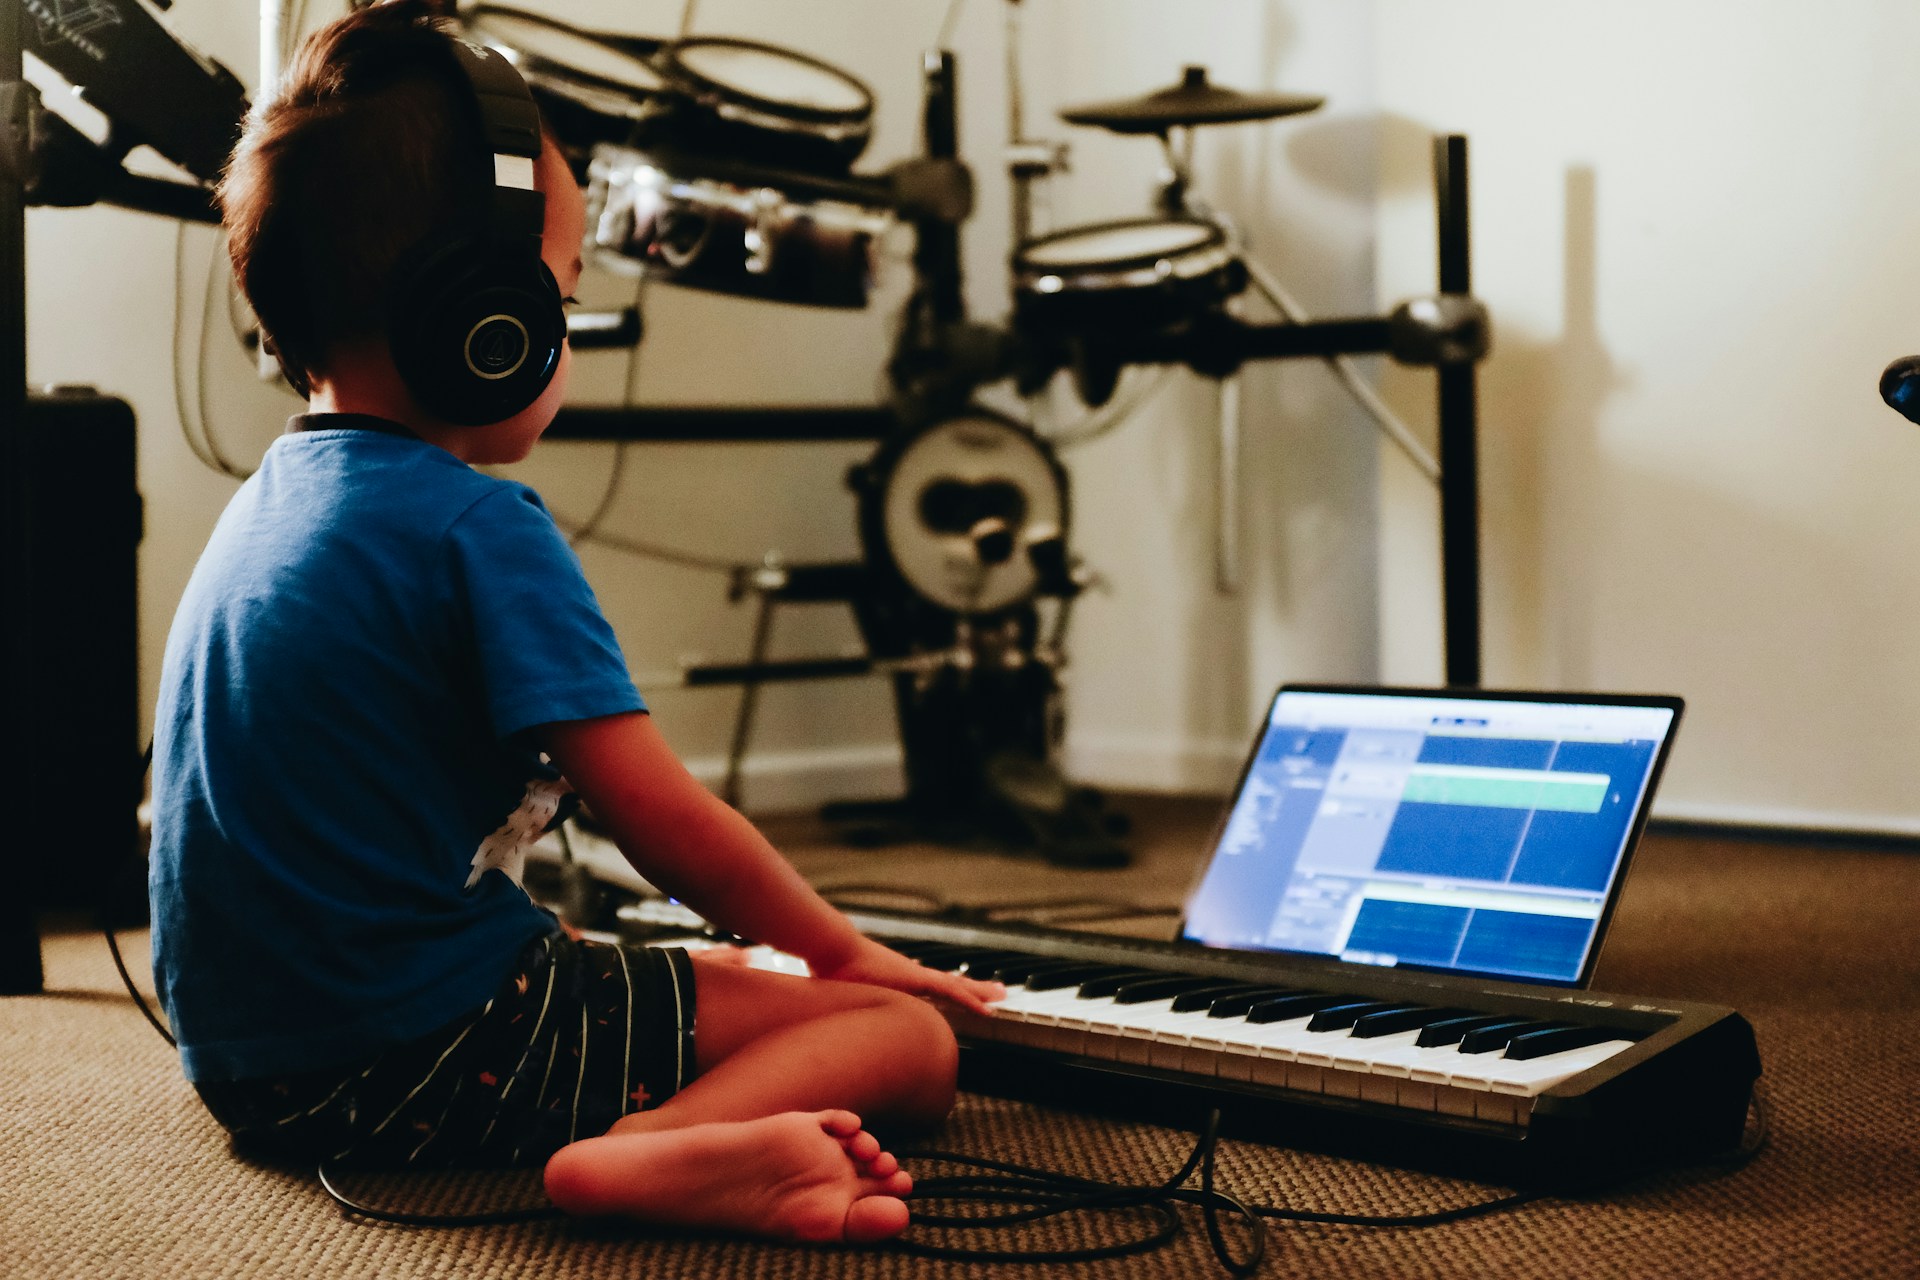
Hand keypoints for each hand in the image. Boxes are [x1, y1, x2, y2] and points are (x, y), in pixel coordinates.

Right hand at [811, 936, 1005, 1015]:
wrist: (831, 950)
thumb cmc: (831, 972)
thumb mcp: (844, 997)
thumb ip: (847, 1008)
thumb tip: (832, 1025)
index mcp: (897, 982)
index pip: (929, 989)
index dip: (946, 993)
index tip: (961, 996)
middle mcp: (911, 977)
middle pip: (949, 985)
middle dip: (971, 990)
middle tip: (995, 992)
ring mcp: (916, 977)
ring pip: (956, 987)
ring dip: (978, 992)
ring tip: (1001, 994)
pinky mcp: (918, 979)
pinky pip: (951, 991)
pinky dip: (970, 999)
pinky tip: (987, 1007)